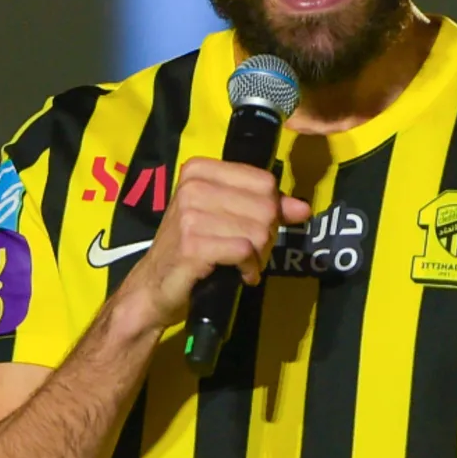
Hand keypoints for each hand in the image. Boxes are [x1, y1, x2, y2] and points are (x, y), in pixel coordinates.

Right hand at [119, 157, 312, 331]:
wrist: (153, 287)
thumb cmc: (192, 248)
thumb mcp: (227, 218)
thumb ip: (266, 207)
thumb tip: (303, 208)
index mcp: (200, 171)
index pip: (264, 182)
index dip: (272, 208)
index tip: (256, 226)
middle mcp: (193, 187)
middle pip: (265, 207)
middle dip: (267, 235)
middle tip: (249, 251)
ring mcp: (190, 216)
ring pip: (258, 231)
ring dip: (259, 254)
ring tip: (241, 263)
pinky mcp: (193, 245)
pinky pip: (245, 251)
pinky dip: (250, 267)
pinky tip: (241, 274)